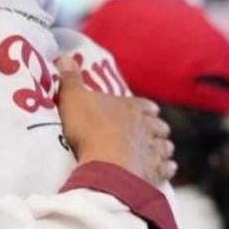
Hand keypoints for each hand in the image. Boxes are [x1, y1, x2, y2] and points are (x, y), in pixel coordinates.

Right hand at [55, 55, 175, 184]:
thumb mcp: (73, 98)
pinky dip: (166, 169)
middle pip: (158, 126)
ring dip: (163, 148)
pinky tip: (165, 171)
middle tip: (151, 133)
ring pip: (165, 147)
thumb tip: (63, 56)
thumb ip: (70, 79)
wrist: (107, 162)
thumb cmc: (90, 127)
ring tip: (158, 152)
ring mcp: (153, 150)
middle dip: (156, 129)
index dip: (145, 108)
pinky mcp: (155, 172)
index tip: (149, 110)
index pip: (144, 105)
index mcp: (130, 107)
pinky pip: (166, 169)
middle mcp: (147, 127)